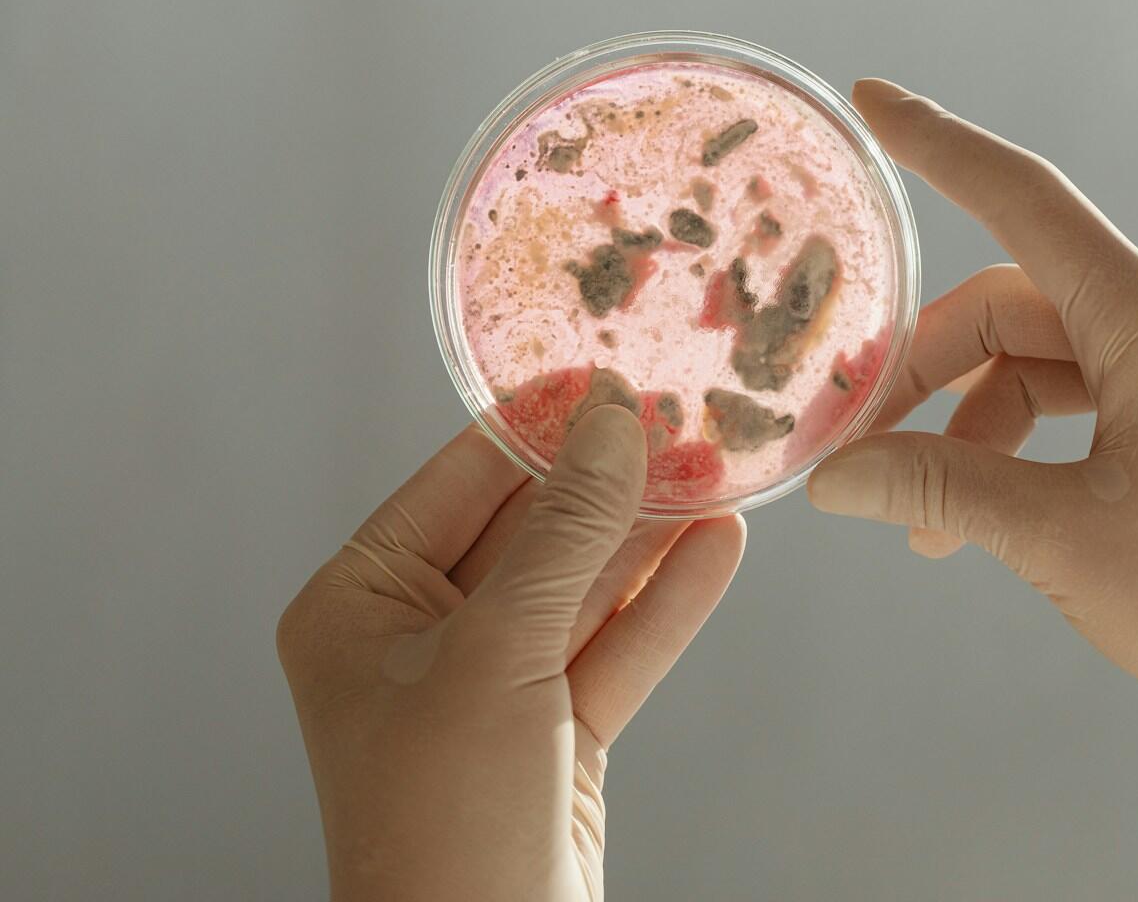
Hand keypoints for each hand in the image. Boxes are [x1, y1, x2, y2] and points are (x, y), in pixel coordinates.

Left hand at [278, 408, 745, 901]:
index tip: (607, 371)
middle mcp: (421, 637)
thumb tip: (610, 425)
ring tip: (718, 463)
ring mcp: (493, 685)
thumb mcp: (499, 654)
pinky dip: (667, 598)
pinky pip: (618, 644)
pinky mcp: (557, 731)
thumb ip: (564, 534)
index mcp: (359, 606)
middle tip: (680, 414)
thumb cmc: (441, 828)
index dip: (538, 424)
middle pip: (533, 528)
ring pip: (585, 584)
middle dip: (610, 477)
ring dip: (651, 530)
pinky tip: (718, 546)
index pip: (459, 482)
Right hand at [808, 81, 1137, 847]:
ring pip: (1037, 356)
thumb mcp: (1064, 541)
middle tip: (856, 441)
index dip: (941, 148)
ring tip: (916, 518)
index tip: (873, 103)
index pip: (1027, 202)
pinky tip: (973, 521)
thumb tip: (839, 477)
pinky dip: (1016, 443)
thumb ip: (945, 492)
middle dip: (927, 365)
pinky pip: (1075, 395)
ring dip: (967, 421)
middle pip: (1013, 302)